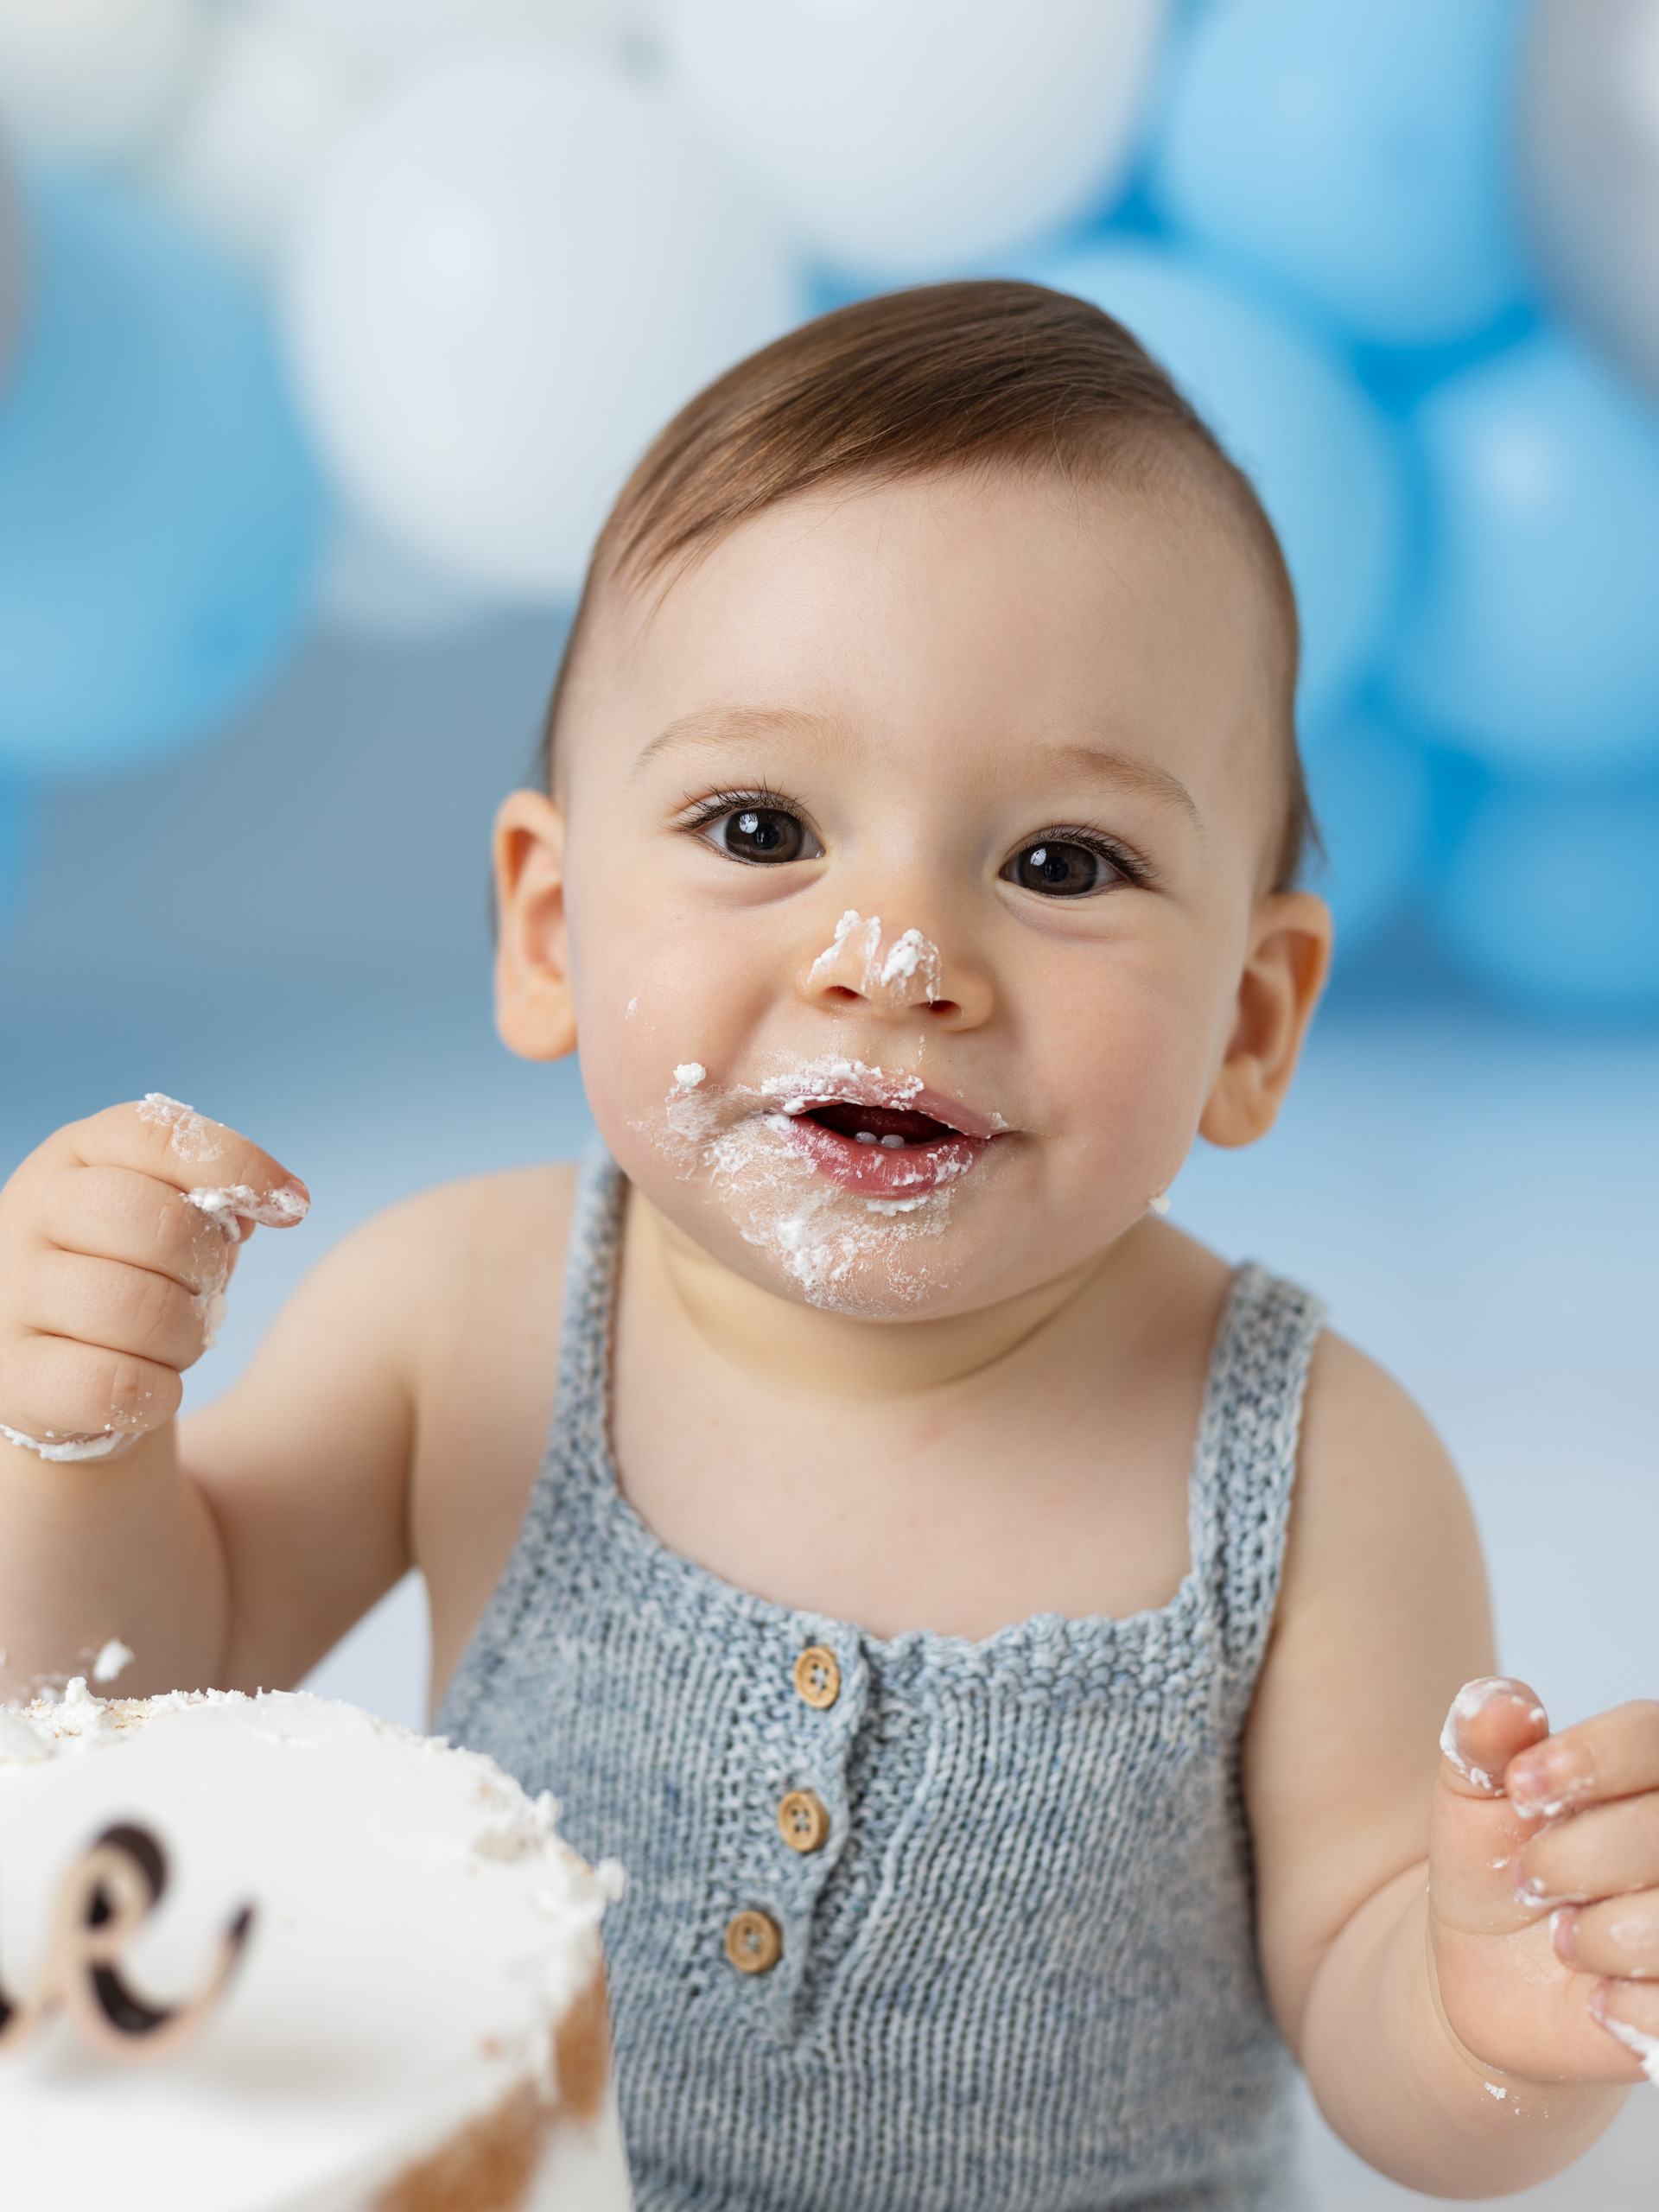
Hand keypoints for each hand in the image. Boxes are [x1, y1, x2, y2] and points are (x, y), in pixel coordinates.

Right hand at [0, 1097, 308, 1458]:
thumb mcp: (168, 1227)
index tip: (291, 1205)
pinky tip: (154, 1387)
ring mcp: (10, 1293)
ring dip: (186, 1337)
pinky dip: (159, 1392)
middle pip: (156, 1222)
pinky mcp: (11, 1376)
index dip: (236, 1164)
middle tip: (203, 1293)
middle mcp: (27, 1212)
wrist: (59, 1379)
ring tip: (173, 1343)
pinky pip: (115, 1383)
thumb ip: (212, 1203)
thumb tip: (268, 1203)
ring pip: (139, 1309)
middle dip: (205, 1267)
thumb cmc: (131, 1282)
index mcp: (74, 1157)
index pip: (157, 1134)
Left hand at [1430, 1675, 1658, 2089]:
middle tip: (1526, 1879)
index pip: (1652, 1736)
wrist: (1486, 1964)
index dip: (1592, 1760)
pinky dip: (1621, 2006)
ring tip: (1563, 1937)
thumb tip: (1499, 1704)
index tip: (1520, 1789)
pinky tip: (1594, 1997)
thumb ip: (1481, 1738)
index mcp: (1651, 1769)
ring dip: (1598, 1935)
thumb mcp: (1472, 1792)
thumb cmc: (1494, 1857)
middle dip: (1575, 1858)